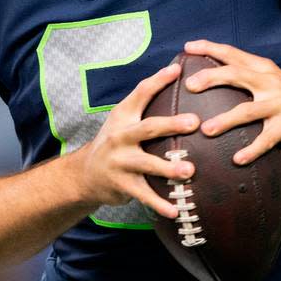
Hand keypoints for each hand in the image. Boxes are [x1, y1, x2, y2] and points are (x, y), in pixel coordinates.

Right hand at [74, 62, 199, 218]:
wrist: (85, 174)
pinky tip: (176, 210)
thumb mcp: (123, 119)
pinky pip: (144, 195)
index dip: (158, 80)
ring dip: (169, 168)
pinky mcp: (122, 185)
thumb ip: (145, 103)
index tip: (177, 70)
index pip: (140, 93)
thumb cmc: (116, 142)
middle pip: (148, 128)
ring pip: (147, 164)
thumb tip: (176, 75)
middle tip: (195, 122)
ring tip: (190, 171)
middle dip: (171, 125)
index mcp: (123, 116)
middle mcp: (119, 136)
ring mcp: (120, 162)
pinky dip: (160, 204)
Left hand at [183, 39, 280, 163]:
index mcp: (263, 68)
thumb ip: (244, 77)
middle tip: (189, 86)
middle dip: (211, 78)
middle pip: (236, 74)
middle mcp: (270, 82)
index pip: (233, 53)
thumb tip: (204, 77)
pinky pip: (266, 139)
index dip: (209, 48)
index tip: (187, 48)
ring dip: (225, 120)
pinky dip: (251, 150)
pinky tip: (236, 159)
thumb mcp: (268, 82)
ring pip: (247, 110)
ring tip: (206, 130)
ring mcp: (280, 104)